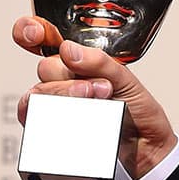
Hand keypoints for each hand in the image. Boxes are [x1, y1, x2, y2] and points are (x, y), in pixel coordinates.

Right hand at [12, 15, 177, 177]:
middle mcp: (64, 82)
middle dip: (70, 75)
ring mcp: (56, 107)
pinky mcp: (51, 131)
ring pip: (39, 94)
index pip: (46, 41)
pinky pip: (38, 121)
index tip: (34, 32)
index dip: (31, 31)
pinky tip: (81, 119)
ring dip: (68, 95)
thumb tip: (70, 51)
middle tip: (100, 87)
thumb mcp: (127, 80)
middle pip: (45, 68)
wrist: (147, 148)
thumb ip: (101, 62)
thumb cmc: (138, 112)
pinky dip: (59, 117)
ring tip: (98, 100)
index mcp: (81, 62)